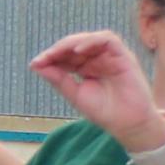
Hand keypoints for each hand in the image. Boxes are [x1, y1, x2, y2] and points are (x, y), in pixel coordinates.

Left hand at [29, 31, 164, 144]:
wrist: (128, 125)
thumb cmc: (105, 113)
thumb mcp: (75, 94)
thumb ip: (58, 79)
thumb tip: (35, 64)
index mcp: (88, 68)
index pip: (67, 55)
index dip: (52, 56)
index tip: (36, 63)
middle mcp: (99, 59)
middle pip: (76, 44)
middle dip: (59, 49)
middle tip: (45, 58)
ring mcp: (112, 56)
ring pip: (91, 39)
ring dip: (73, 43)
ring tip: (60, 53)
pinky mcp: (124, 55)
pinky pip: (108, 39)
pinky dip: (92, 41)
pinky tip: (78, 50)